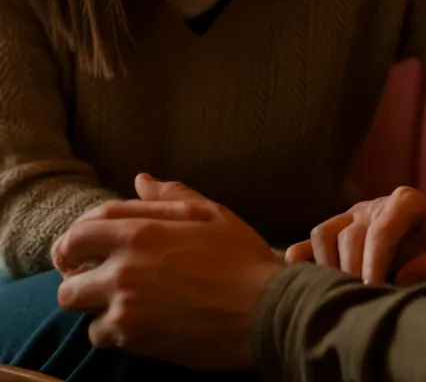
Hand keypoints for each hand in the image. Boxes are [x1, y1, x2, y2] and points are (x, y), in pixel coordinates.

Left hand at [51, 174, 284, 371]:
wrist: (262, 310)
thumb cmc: (242, 257)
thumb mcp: (212, 214)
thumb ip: (172, 196)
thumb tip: (141, 180)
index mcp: (142, 232)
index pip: (81, 229)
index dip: (77, 237)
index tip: (86, 245)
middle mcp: (124, 269)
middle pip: (68, 274)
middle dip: (77, 272)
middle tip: (97, 272)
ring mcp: (125, 307)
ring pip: (79, 306)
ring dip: (93, 300)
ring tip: (119, 295)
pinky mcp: (132, 339)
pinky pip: (99, 334)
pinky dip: (112, 328)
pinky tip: (138, 318)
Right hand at [285, 185, 425, 285]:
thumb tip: (400, 282)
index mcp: (405, 201)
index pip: (381, 230)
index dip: (374, 263)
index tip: (373, 290)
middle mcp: (375, 205)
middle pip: (349, 234)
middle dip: (352, 270)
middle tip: (358, 299)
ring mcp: (355, 216)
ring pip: (325, 232)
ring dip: (327, 264)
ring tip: (339, 293)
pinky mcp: (341, 230)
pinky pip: (314, 239)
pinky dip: (302, 255)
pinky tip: (295, 272)